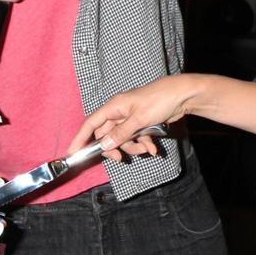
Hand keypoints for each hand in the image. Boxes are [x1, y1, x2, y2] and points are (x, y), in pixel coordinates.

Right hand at [69, 75, 199, 159]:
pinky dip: (143, 144)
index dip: (80, 138)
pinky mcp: (141, 123)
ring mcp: (130, 118)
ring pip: (122, 139)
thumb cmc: (159, 100)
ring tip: (147, 148)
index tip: (72, 152)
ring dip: (133, 147)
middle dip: (115, 148)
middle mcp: (119, 112)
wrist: (182, 96)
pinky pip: (135, 138)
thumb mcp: (139, 119)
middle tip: (121, 159)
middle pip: (107, 136)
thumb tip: (104, 145)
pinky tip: (153, 147)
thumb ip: (121, 134)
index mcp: (114, 107)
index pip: (91, 123)